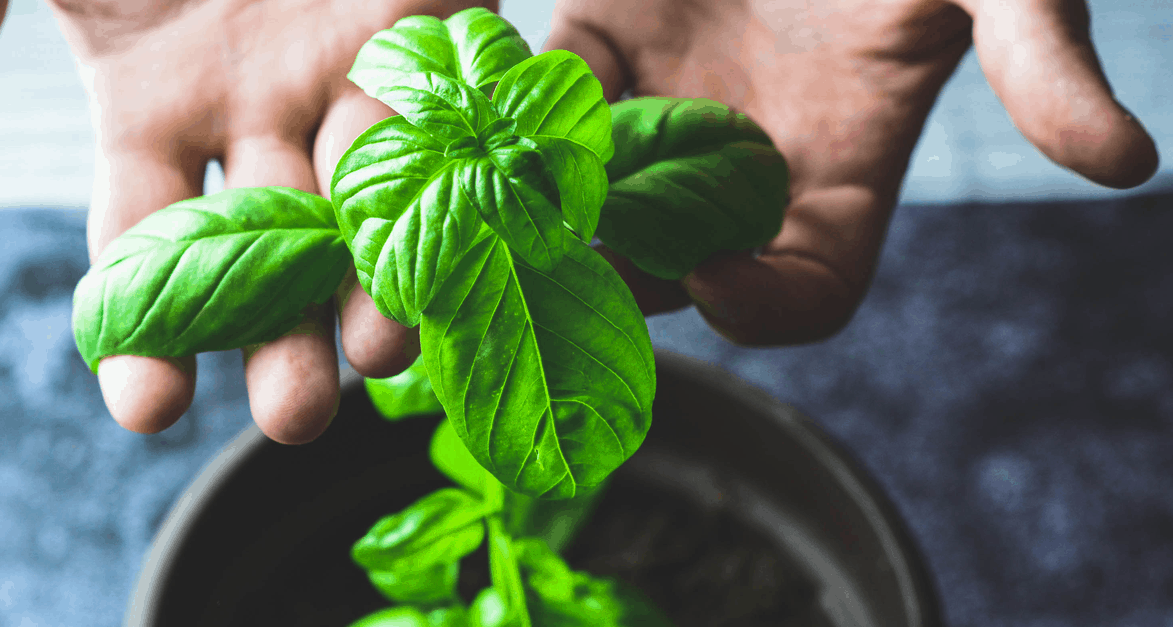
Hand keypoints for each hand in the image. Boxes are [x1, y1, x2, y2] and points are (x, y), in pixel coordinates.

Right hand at [49, 0, 495, 442]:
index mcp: (158, 102)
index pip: (145, 241)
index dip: (144, 330)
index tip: (150, 409)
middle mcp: (261, 109)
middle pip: (280, 254)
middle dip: (287, 342)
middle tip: (297, 414)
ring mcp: (347, 72)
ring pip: (372, 204)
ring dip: (382, 285)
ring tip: (383, 354)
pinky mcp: (426, 23)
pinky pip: (448, 111)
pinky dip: (461, 176)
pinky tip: (468, 239)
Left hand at [547, 0, 1158, 343]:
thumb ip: (1041, 56)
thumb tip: (1127, 162)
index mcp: (843, 168)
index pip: (808, 289)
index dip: (768, 307)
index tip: (716, 277)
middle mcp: (747, 160)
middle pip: (682, 265)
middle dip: (630, 273)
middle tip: (580, 260)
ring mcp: (668, 109)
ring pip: (599, 204)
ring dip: (558, 214)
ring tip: (515, 204)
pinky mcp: (599, 48)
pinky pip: (548, 111)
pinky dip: (517, 124)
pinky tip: (491, 122)